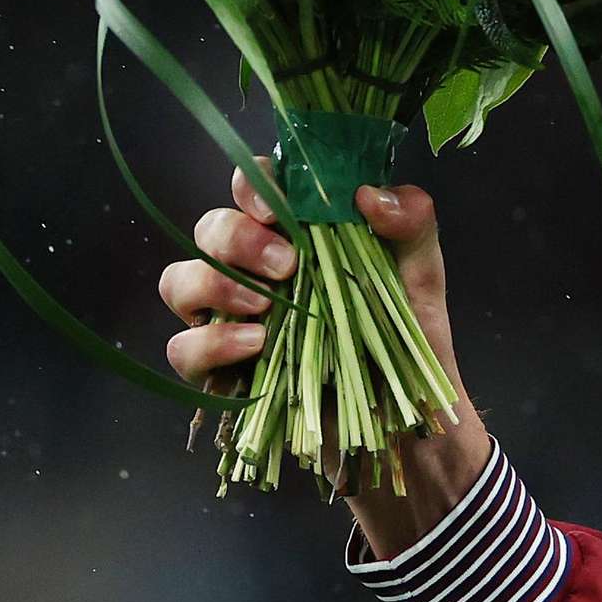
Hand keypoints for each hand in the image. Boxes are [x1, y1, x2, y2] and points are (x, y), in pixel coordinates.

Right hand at [158, 164, 489, 553]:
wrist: (407, 415)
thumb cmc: (410, 335)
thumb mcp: (421, 274)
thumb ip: (410, 222)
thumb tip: (368, 193)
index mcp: (296, 234)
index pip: (254, 188)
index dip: (254, 186)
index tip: (278, 207)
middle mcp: (253, 268)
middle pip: (209, 229)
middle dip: (236, 238)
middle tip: (286, 263)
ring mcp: (230, 318)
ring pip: (180, 281)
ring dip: (214, 285)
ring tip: (266, 306)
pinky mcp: (221, 369)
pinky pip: (184, 348)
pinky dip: (210, 344)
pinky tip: (255, 346)